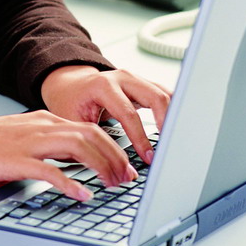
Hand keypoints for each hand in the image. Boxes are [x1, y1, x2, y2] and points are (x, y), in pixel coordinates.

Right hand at [0, 111, 140, 201]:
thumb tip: (69, 163)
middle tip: (129, 179)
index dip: (114, 147)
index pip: (91, 127)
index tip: (127, 166)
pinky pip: (50, 170)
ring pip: (78, 147)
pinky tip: (81, 194)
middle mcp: (40, 127)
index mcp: (43, 120)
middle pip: (92, 135)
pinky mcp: (14, 160)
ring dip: (102, 167)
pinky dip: (70, 182)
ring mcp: (28, 142)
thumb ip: (44, 146)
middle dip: (117, 157)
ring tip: (114, 185)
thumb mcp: (18, 137)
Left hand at [39, 65, 170, 163]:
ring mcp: (135, 79)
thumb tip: (111, 168)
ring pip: (165, 93)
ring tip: (176, 140)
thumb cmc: (70, 103)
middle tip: (169, 148)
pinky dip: (172, 110)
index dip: (141, 138)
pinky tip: (175, 127)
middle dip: (166, 124)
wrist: (70, 85)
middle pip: (155, 97)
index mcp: (103, 86)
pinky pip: (164, 94)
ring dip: (173, 116)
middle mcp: (122, 78)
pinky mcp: (143, 84)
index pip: (129, 114)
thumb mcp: (74, 122)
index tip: (148, 157)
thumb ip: (92, 141)